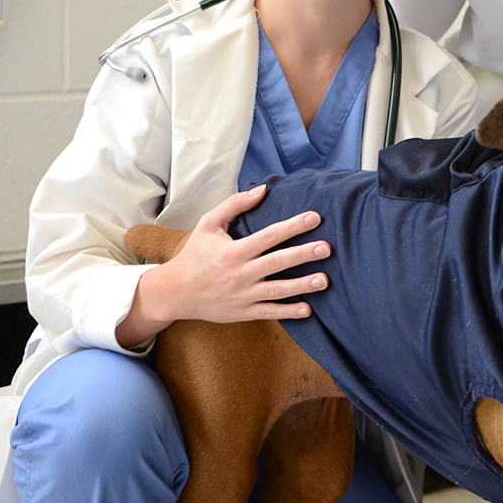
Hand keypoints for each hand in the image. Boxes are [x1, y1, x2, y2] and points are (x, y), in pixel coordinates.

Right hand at [119, 186, 332, 346]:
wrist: (174, 292)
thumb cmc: (195, 255)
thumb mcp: (208, 225)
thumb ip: (235, 205)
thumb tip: (262, 190)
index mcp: (233, 251)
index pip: (268, 236)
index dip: (293, 226)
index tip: (315, 218)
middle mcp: (239, 273)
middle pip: (277, 262)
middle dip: (303, 255)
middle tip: (327, 248)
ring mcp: (242, 295)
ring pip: (276, 290)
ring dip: (302, 285)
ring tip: (324, 280)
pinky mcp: (242, 312)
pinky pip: (268, 312)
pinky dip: (288, 312)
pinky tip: (308, 309)